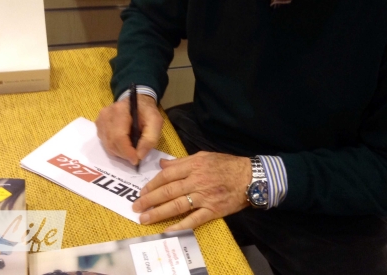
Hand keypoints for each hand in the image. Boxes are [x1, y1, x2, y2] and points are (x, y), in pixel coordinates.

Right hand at [96, 94, 162, 165]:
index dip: (126, 152)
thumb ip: (150, 139)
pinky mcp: (98, 125)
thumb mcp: (156, 122)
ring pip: (107, 145)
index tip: (136, 160)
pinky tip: (124, 143)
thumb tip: (139, 155)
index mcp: (120, 111)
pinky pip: (105, 142)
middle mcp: (106, 115)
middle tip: (136, 155)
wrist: (137, 101)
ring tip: (131, 148)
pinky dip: (115, 148)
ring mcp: (100, 120)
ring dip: (120, 152)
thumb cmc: (147, 112)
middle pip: (112, 142)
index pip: (119, 136)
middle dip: (124, 154)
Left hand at [132, 152, 251, 230]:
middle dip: (149, 200)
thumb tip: (163, 165)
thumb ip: (182, 161)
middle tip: (136, 208)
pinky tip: (168, 230)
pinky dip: (180, 226)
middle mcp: (197, 180)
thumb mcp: (204, 156)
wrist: (250, 177)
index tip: (141, 192)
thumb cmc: (227, 165)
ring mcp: (205, 196)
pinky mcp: (213, 210)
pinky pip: (194, 219)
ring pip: (177, 205)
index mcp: (194, 165)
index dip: (152, 184)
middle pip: (168, 191)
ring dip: (159, 213)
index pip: (167, 175)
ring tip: (145, 219)